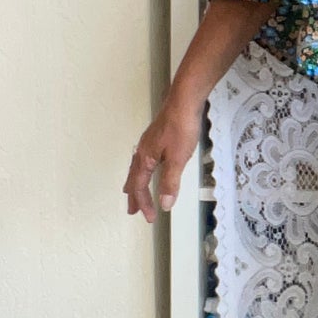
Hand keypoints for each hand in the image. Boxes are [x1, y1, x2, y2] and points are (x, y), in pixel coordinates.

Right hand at [125, 103, 199, 221]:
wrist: (184, 101)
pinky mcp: (157, 137)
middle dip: (134, 196)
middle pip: (134, 178)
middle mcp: (143, 151)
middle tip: (133, 210)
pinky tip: (149, 166)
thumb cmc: (180, 126)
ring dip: (136, 183)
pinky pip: (144, 159)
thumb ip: (170, 182)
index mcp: (145, 158)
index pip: (140, 187)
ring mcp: (149, 143)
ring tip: (134, 191)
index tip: (150, 217)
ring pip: (137, 168)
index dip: (145, 204)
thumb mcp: (177, 158)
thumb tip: (164, 203)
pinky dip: (143, 170)